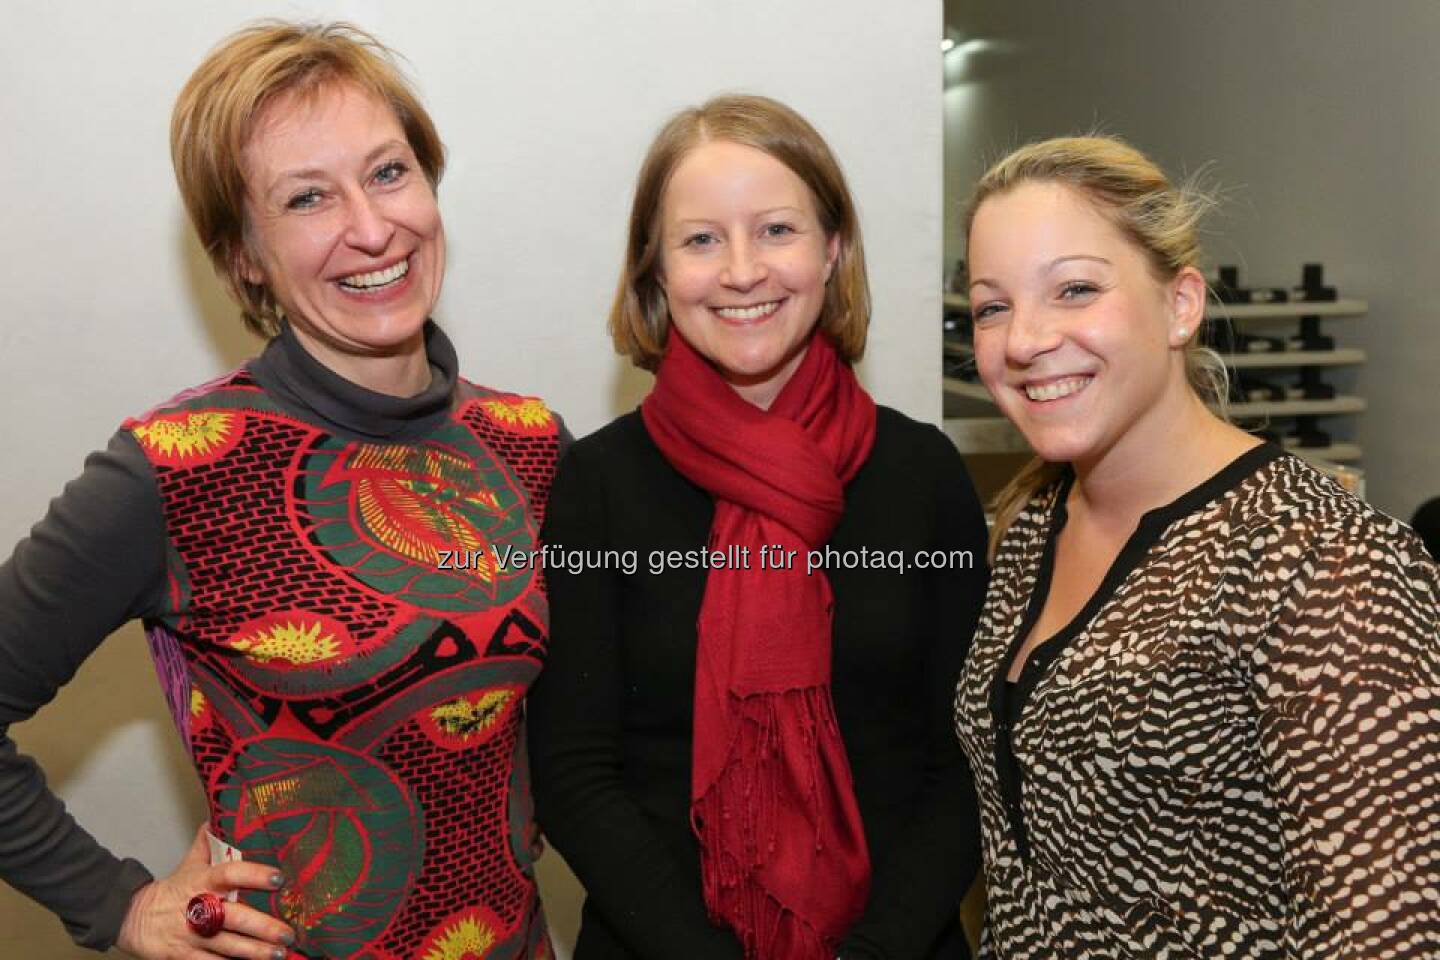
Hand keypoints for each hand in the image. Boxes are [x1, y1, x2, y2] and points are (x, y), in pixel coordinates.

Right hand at [116, 823, 294, 959]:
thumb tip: (217, 818)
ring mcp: (191, 935)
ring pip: (227, 945)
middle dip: (263, 927)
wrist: (131, 918)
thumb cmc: (170, 890)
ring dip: (255, 952)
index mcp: (202, 882)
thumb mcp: (188, 865)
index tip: (278, 879)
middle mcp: (199, 908)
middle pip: (233, 918)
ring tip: (279, 953)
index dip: (253, 875)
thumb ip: (208, 845)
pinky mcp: (183, 957)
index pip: (229, 874)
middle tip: (288, 932)